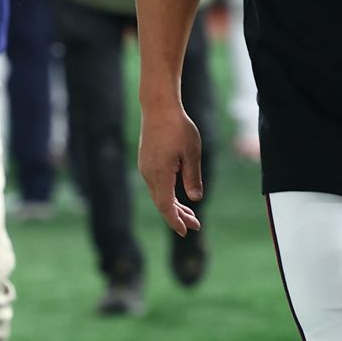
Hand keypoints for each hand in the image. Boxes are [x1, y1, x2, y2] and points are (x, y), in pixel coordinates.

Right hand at [138, 104, 202, 236]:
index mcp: (160, 174)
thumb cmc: (178, 127)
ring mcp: (146, 169)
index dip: (175, 221)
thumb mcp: (192, 152)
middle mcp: (149, 174)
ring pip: (159, 195)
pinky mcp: (146, 163)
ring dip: (174, 206)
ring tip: (190, 214)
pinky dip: (168, 194)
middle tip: (195, 225)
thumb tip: (195, 199)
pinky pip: (157, 185)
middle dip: (178, 217)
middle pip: (162, 204)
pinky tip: (178, 196)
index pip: (166, 206)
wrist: (158, 108)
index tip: (185, 232)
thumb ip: (193, 176)